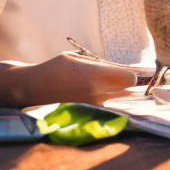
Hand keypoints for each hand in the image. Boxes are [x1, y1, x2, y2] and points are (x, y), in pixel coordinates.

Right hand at [8, 52, 137, 105]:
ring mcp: (92, 104)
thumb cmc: (58, 67)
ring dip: (120, 92)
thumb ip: (101, 64)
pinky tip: (103, 93)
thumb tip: (124, 69)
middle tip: (129, 78)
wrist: (35, 87)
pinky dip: (110, 100)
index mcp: (95, 74)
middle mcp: (96, 91)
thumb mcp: (79, 58)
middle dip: (130, 83)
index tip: (134, 70)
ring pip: (119, 99)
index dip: (134, 73)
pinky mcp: (87, 112)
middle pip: (128, 90)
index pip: (130, 78)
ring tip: (114, 85)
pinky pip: (107, 105)